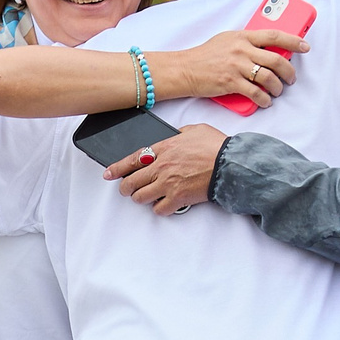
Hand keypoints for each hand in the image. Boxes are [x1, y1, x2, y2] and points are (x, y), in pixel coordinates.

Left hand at [106, 124, 226, 215]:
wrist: (231, 164)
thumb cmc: (216, 146)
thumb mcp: (195, 130)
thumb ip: (179, 134)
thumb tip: (174, 138)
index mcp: (163, 148)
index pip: (132, 159)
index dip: (117, 168)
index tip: (109, 173)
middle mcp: (161, 167)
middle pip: (131, 181)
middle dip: (125, 187)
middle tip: (126, 189)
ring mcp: (168, 184)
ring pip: (141, 197)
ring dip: (141, 198)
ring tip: (145, 197)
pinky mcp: (178, 198)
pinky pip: (159, 209)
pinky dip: (159, 208)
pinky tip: (163, 204)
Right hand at [155, 29, 307, 104]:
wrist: (186, 69)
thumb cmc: (207, 55)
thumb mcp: (228, 40)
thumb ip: (247, 42)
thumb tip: (268, 50)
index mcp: (243, 36)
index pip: (274, 35)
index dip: (294, 41)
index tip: (305, 47)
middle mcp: (242, 50)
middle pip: (276, 60)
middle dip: (289, 72)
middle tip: (291, 78)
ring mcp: (237, 67)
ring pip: (269, 78)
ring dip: (278, 88)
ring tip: (277, 91)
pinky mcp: (231, 83)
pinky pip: (256, 94)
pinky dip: (264, 100)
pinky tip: (265, 102)